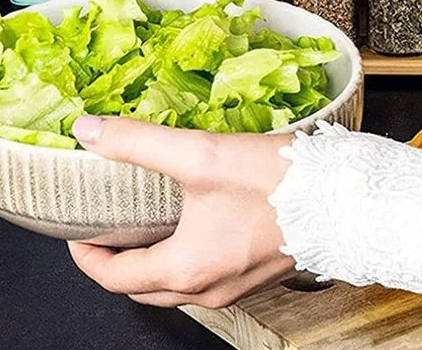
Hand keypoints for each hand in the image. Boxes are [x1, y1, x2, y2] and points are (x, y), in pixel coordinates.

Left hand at [68, 115, 295, 307]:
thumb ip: (140, 142)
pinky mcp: (261, 272)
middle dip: (119, 263)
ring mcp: (238, 285)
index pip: (115, 278)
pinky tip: (200, 223)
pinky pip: (210, 277)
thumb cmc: (279, 184)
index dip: (87, 256)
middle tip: (108, 230)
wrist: (344, 199)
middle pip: (145, 289)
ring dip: (156, 262)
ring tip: (150, 224)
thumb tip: (88, 132)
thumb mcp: (202, 155)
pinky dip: (190, 258)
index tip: (77, 232)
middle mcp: (210, 288)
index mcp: (187, 268)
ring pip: (179, 286)